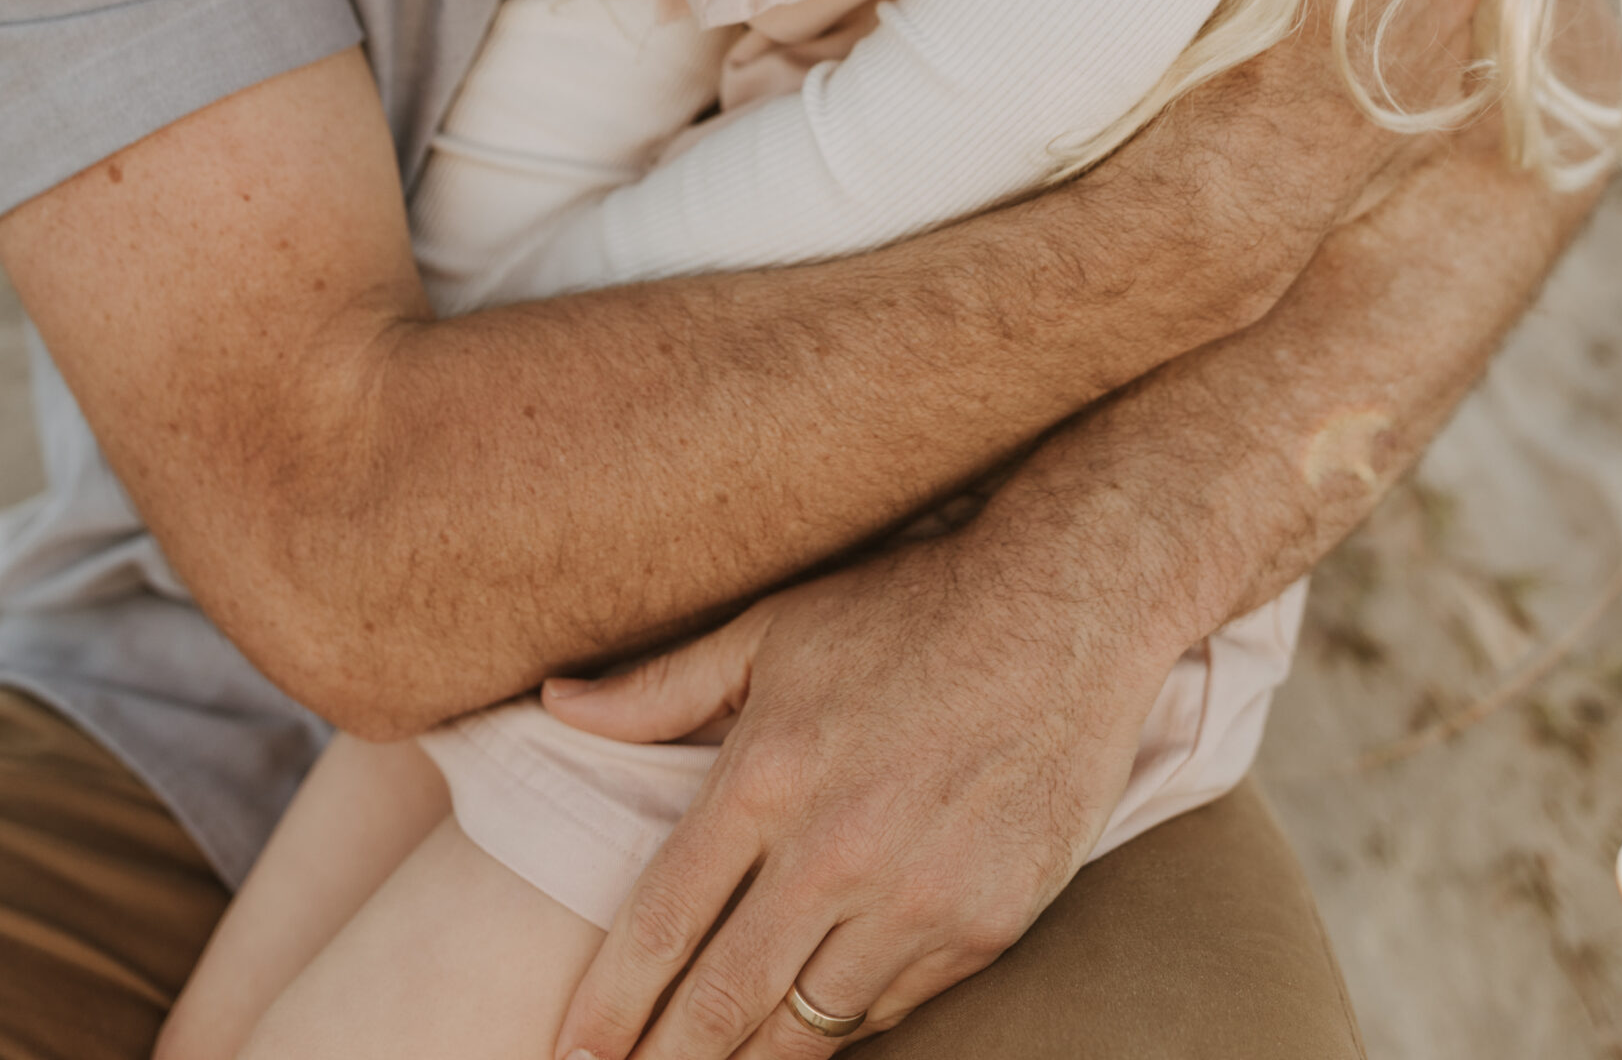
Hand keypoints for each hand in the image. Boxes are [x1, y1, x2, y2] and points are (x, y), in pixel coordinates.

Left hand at [546, 526, 1169, 1059]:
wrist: (1065, 607)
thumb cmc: (909, 607)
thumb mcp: (772, 628)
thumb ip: (660, 688)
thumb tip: (555, 703)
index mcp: (767, 777)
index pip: (661, 924)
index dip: (610, 1006)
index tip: (572, 1053)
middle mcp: (834, 853)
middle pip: (723, 1003)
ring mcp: (916, 898)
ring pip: (808, 1026)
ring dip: (752, 1059)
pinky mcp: (984, 925)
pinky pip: (892, 1006)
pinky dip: (845, 1021)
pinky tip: (812, 1031)